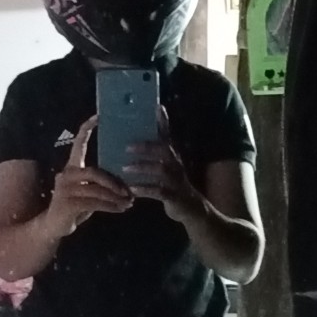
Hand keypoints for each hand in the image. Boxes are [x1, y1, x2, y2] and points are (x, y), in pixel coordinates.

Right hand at [45, 116, 130, 240]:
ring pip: (96, 190)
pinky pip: (94, 203)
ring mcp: (64, 189)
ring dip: (115, 197)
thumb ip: (99, 182)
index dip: (86, 129)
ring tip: (129, 203)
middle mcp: (66, 174)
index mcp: (72, 167)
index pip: (78, 144)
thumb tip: (126, 178)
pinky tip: (120, 209)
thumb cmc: (75, 206)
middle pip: (95, 172)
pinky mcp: (67, 204)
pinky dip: (110, 206)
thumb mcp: (87, 191)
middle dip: (115, 182)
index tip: (98, 116)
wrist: (53, 225)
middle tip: (129, 191)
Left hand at [123, 108, 201, 223]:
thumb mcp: (167, 166)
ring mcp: (176, 180)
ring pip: (161, 170)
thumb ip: (155, 153)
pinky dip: (144, 190)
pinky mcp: (174, 196)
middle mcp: (176, 164)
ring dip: (142, 168)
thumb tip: (134, 139)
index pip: (168, 135)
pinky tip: (132, 189)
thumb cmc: (173, 184)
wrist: (191, 208)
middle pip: (164, 150)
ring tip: (125, 168)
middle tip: (127, 147)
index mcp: (173, 155)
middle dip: (146, 147)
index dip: (163, 121)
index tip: (157, 107)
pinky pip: (158, 191)